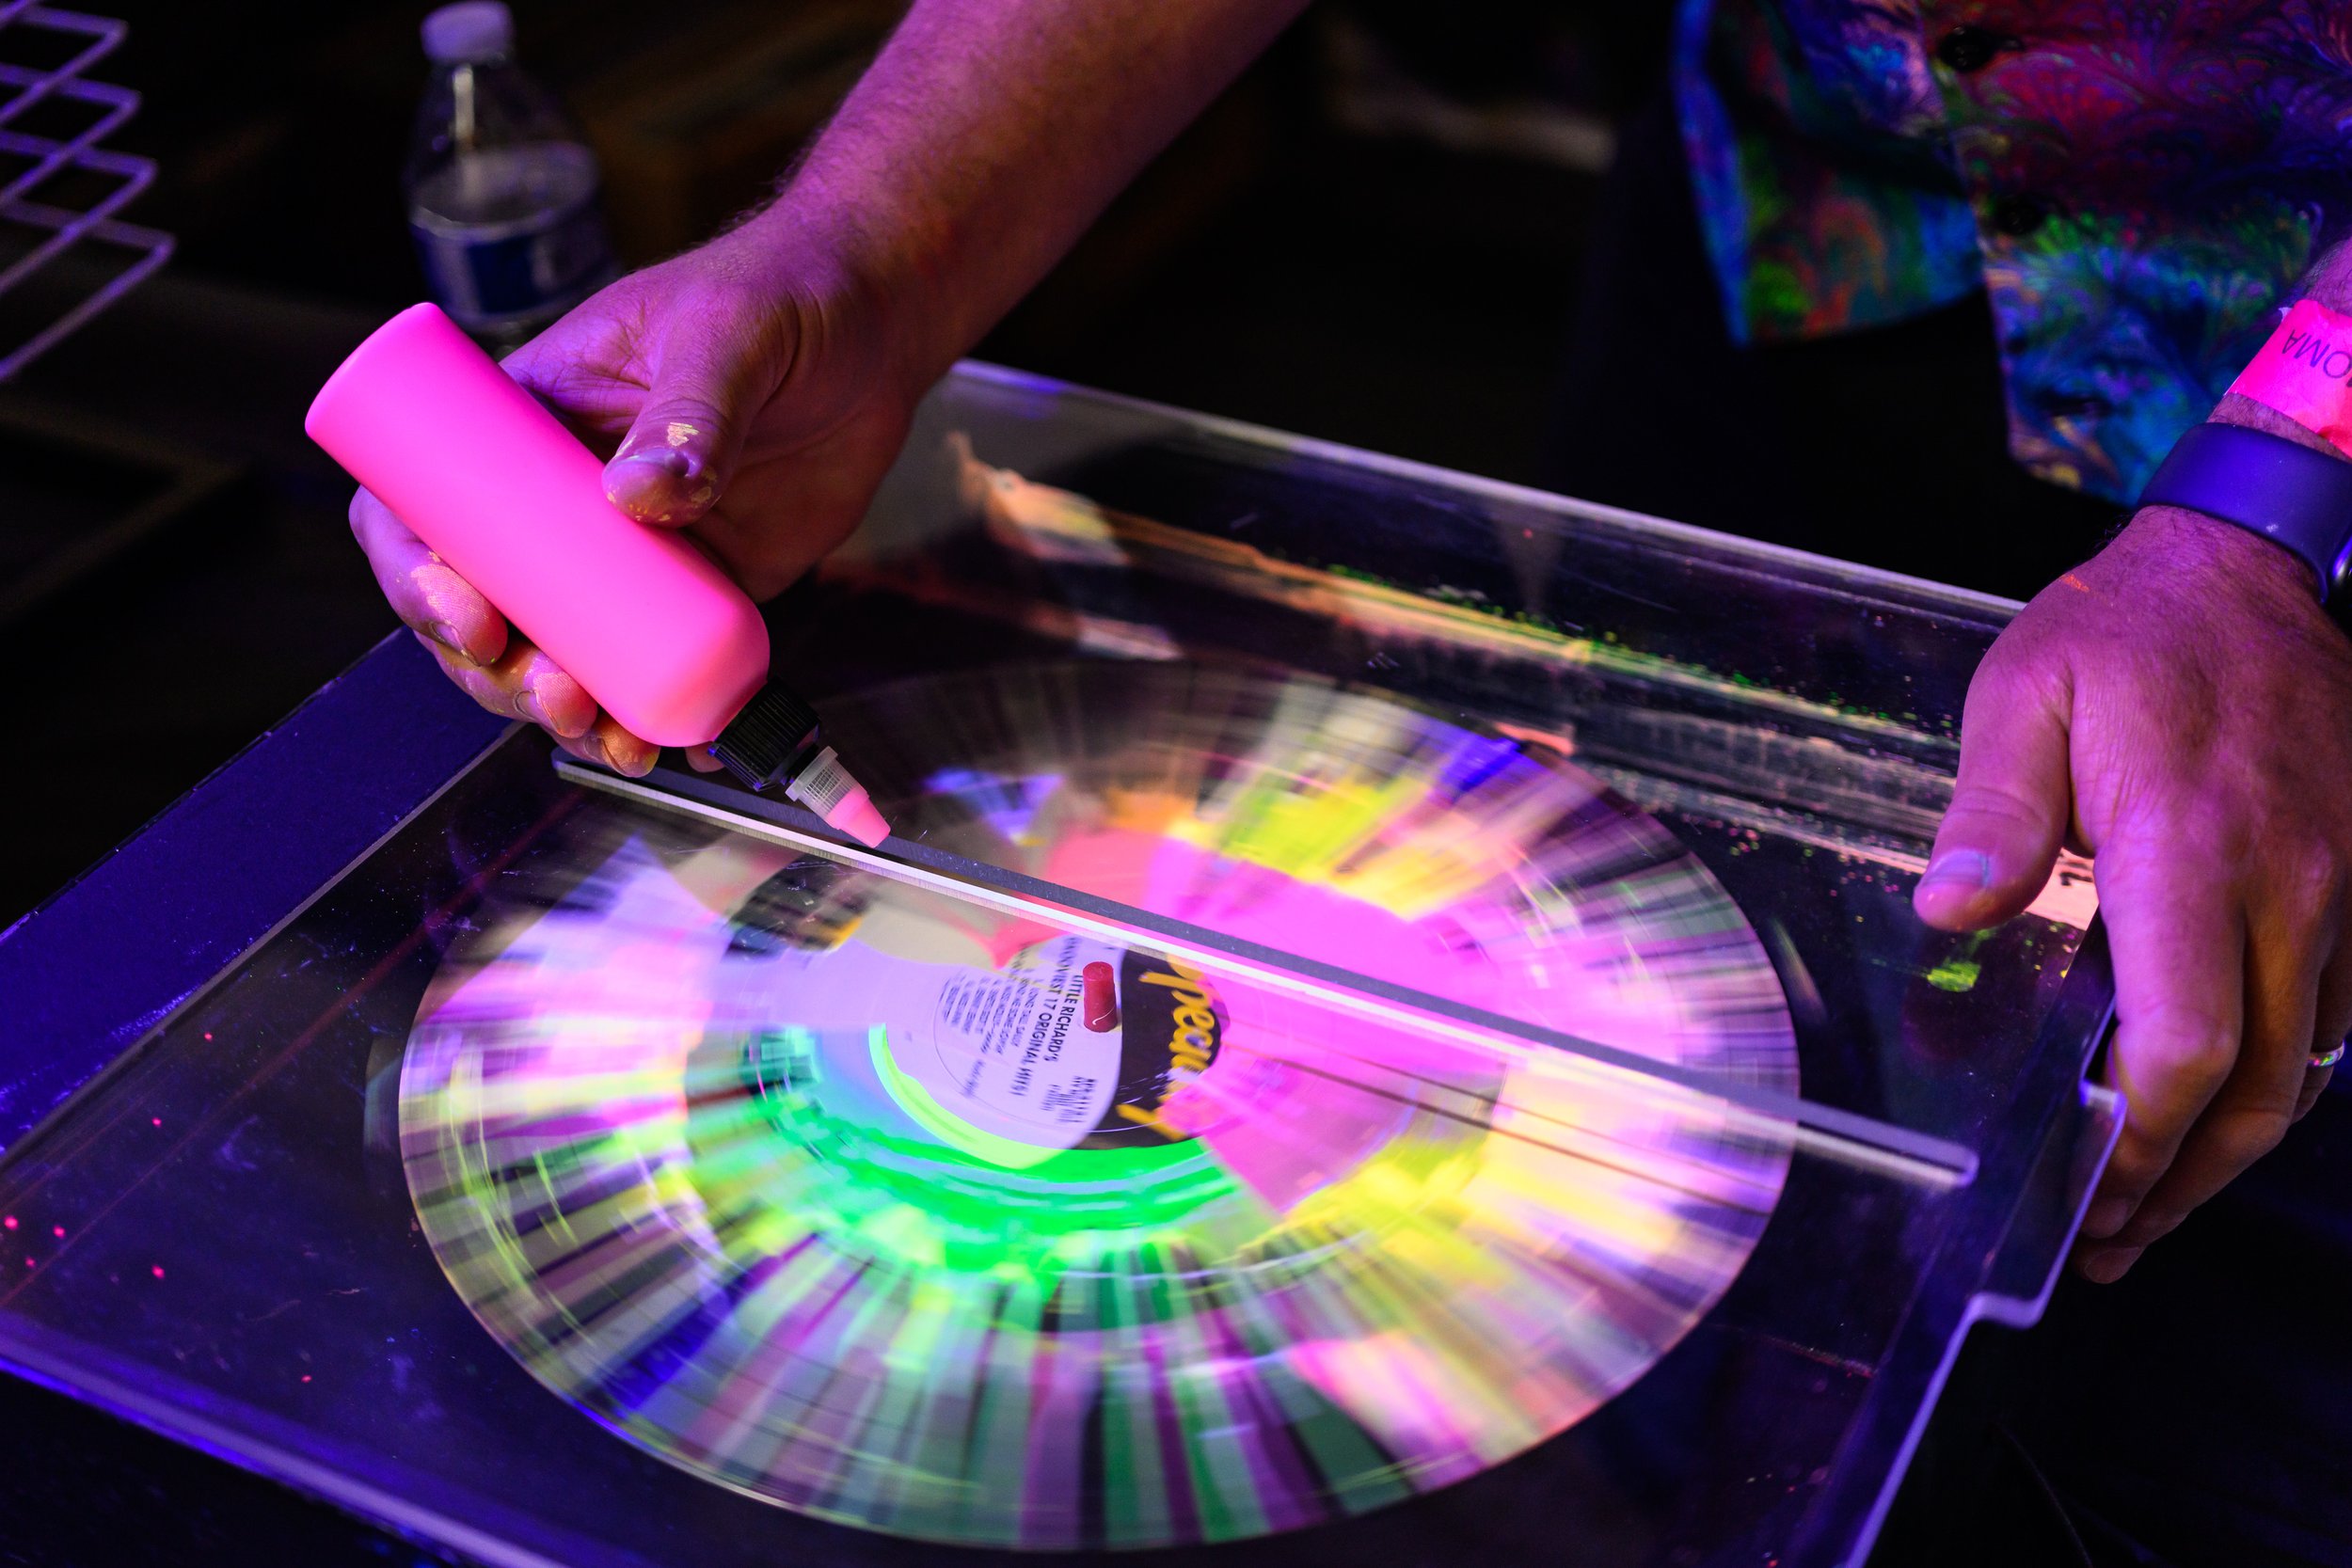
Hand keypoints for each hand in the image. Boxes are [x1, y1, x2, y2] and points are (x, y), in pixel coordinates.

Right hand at [350, 210, 920, 773]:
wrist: (874, 326)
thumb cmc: (779, 294)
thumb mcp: (723, 333)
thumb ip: (691, 408)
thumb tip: (638, 498)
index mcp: (523, 425)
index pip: (424, 505)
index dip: (417, 573)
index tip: (470, 614)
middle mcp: (560, 499)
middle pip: (485, 606)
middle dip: (495, 670)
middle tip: (551, 692)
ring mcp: (629, 554)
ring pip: (563, 651)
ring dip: (565, 709)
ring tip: (607, 735)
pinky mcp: (702, 588)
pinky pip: (659, 665)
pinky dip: (658, 713)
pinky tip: (671, 743)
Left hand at [1913, 505, 2351, 1281]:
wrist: (2252, 568)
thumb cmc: (2124, 633)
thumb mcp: (2023, 695)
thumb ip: (1992, 812)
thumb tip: (1947, 911)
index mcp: (2189, 848)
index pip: (2184, 1042)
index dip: (2137, 1139)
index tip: (2082, 1192)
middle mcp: (2285, 887)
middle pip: (2253, 1087)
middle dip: (2181, 1182)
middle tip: (2108, 1241)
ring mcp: (2339, 891)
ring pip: (2305, 1070)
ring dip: (2232, 1154)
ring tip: (2154, 1210)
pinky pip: (2335, 1021)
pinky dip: (2279, 1087)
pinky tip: (2221, 1118)